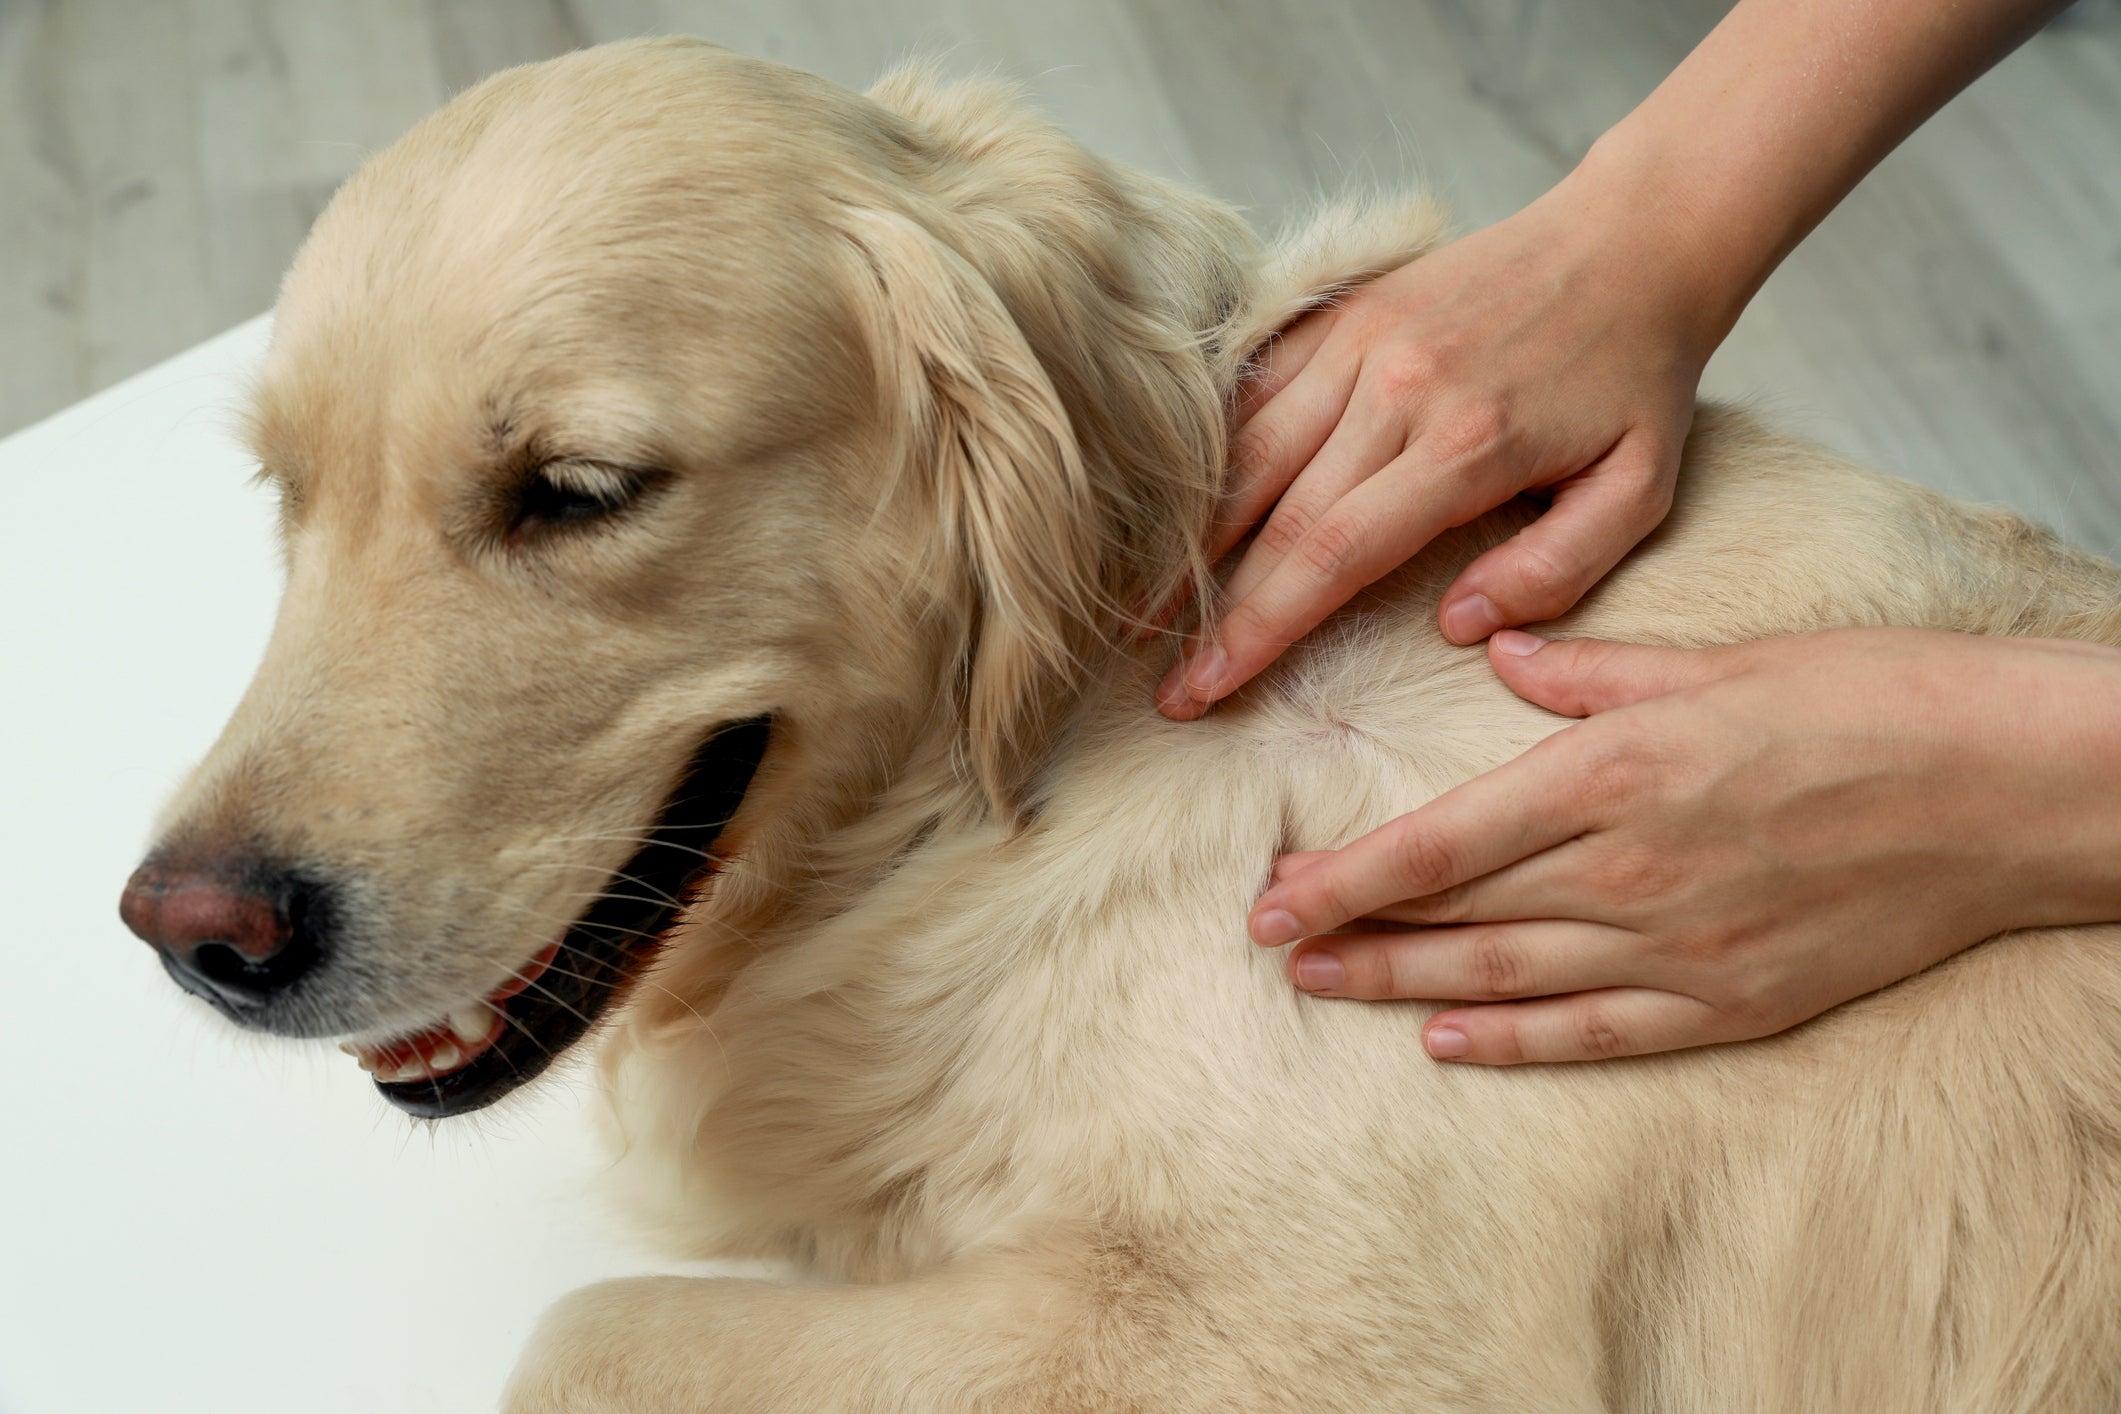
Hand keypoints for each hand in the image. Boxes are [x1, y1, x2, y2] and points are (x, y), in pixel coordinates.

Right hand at [1156, 159, 1723, 720]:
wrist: (1633, 239)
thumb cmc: (1639, 378)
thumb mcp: (1640, 490)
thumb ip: (1555, 570)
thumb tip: (1459, 627)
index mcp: (1465, 443)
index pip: (1332, 554)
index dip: (1259, 630)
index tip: (1207, 688)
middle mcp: (1395, 387)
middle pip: (1273, 516)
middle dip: (1210, 611)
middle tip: (1165, 683)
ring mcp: (1360, 341)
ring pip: (1247, 453)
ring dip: (1190, 539)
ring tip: (1144, 609)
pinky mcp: (1344, 312)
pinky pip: (1256, 391)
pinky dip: (1212, 455)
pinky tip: (1179, 513)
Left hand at [1246, 627, 2120, 1063]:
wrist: (2006, 788)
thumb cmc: (1868, 700)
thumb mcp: (1717, 660)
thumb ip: (1589, 672)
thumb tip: (1499, 651)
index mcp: (1616, 773)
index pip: (1442, 840)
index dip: (1346, 876)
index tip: (1271, 896)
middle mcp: (1630, 870)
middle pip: (1458, 912)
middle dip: (1354, 929)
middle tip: (1271, 943)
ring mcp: (1680, 948)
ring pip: (1507, 977)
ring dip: (1404, 985)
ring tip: (1326, 987)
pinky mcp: (1732, 1001)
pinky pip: (1598, 1033)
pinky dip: (1516, 1040)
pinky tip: (1447, 1039)